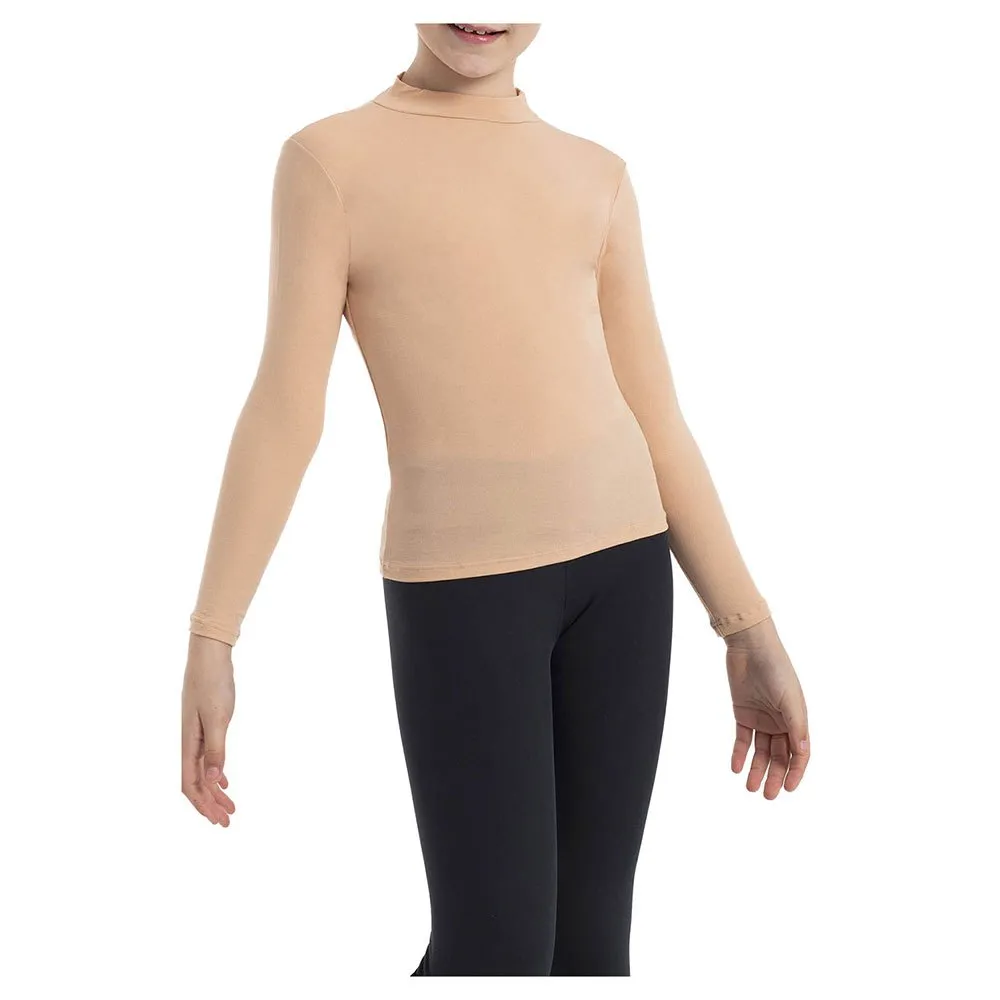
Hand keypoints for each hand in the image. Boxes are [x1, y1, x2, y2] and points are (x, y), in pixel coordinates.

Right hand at [181, 634, 236, 825]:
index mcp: (189, 743)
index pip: (190, 784)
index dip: (203, 805)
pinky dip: (215, 772)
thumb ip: (215, 749)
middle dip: (210, 804)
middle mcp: (189, 741)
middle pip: (196, 782)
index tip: (219, 820)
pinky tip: (224, 780)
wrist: (209, 654)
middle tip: (227, 822)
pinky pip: (207, 756)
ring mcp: (196, 733)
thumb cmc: (213, 683)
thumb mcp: (218, 717)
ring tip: (231, 806)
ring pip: (203, 770)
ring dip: (215, 790)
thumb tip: (213, 781)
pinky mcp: (205, 724)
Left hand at [724, 617, 809, 797]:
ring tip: (750, 788)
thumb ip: (796, 726)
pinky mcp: (743, 713)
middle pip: (779, 755)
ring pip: (760, 751)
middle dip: (775, 776)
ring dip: (756, 769)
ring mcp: (762, 718)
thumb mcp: (789, 699)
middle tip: (768, 796)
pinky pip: (742, 739)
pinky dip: (739, 753)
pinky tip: (735, 768)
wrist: (750, 647)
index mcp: (797, 719)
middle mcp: (781, 722)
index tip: (788, 788)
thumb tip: (803, 752)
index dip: (795, 772)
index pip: (799, 752)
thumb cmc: (776, 669)